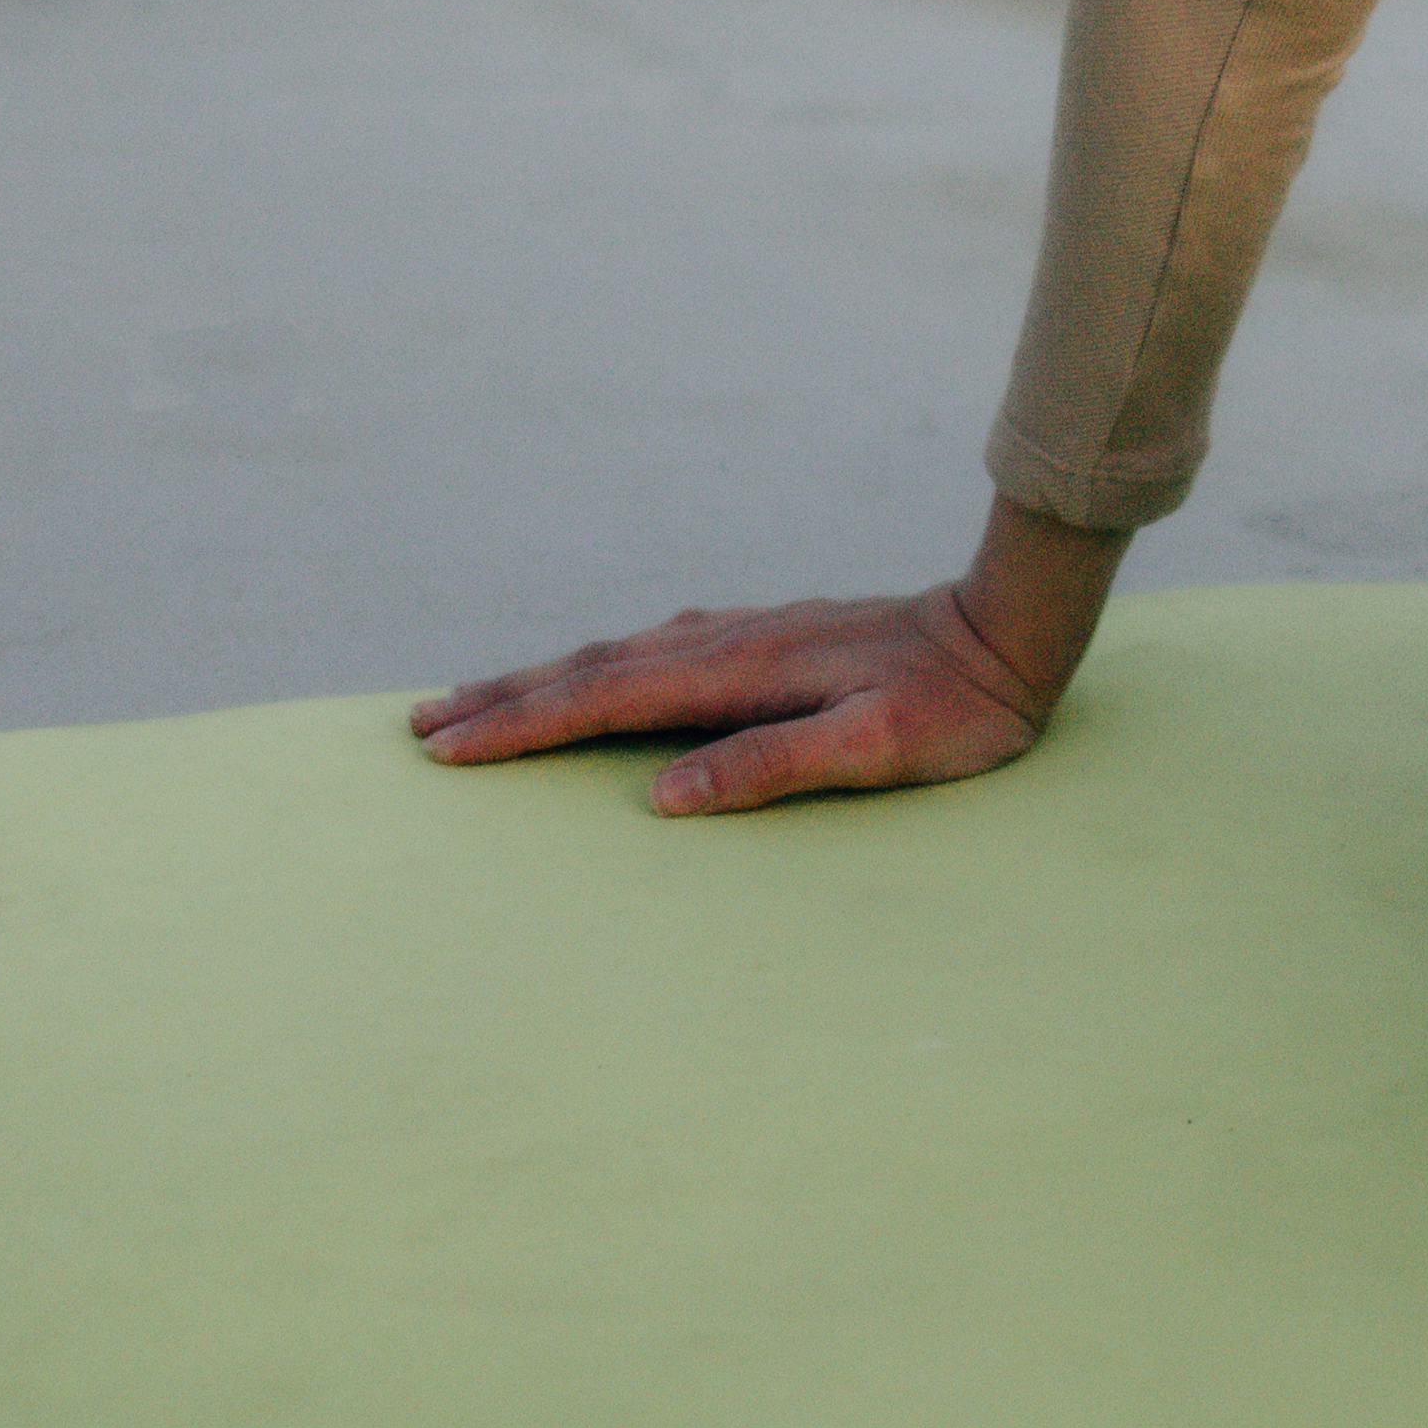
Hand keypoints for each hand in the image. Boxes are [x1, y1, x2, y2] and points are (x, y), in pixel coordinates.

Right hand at [410, 508, 1119, 813]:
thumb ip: (771, 766)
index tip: (447, 748)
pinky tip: (594, 672)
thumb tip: (662, 795)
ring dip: (542, 678)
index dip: (521, 726)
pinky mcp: (765, 637)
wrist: (1007, 633)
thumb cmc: (952, 709)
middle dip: (504, 698)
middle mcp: (727, 641)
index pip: (603, 699)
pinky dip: (598, 665)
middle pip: (591, 667)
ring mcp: (744, 633)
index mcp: (739, 671)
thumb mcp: (873, 749)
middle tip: (420, 726)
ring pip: (617, 654)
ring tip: (476, 698)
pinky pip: (653, 651)